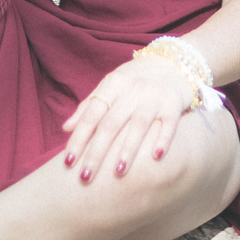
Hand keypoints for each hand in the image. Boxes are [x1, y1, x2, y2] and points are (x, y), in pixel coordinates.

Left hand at [61, 54, 190, 181]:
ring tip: (118, 173)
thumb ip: (89, 106)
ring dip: (128, 150)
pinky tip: (156, 157)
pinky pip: (169, 123)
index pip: (91, 114)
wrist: (172, 62)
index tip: (68, 162)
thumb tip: (65, 128)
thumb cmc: (135, 79)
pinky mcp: (174, 103)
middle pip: (111, 124)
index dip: (79, 138)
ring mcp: (154, 95)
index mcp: (113, 84)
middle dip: (97, 152)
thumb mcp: (111, 85)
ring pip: (139, 125)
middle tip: (86, 178)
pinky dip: (163, 139)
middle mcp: (133, 89)